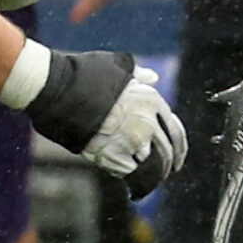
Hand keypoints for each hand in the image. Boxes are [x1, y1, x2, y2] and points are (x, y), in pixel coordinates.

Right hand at [80, 67, 187, 195]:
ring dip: (143, 169)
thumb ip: (138, 74)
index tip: (178, 158)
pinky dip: (123, 172)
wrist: (62, 93)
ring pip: (147, 164)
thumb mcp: (118, 68)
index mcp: (152, 101)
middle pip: (166, 152)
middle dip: (168, 166)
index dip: (179, 146)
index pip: (175, 129)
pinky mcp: (118, 157)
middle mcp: (148, 123)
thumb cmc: (86, 77)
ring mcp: (134, 142)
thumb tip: (153, 76)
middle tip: (165, 173)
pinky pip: (127, 172)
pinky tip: (117, 169)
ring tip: (138, 174)